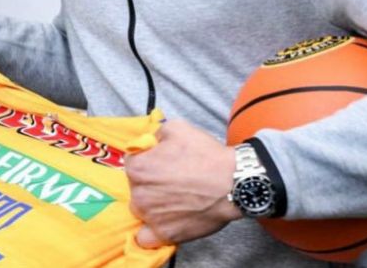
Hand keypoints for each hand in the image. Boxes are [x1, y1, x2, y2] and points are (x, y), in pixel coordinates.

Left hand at [125, 119, 241, 247]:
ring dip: (152, 206)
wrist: (234, 183)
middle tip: (173, 181)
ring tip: (175, 200)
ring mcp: (151, 216)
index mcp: (138, 167)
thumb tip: (148, 142)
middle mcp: (139, 193)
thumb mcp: (177, 128)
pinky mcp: (165, 234)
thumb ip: (155, 134)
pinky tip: (163, 222)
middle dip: (150, 183)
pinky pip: (145, 238)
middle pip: (136, 187)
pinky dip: (151, 232)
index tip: (163, 163)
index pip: (132, 163)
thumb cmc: (207, 155)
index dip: (148, 161)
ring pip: (141, 210)